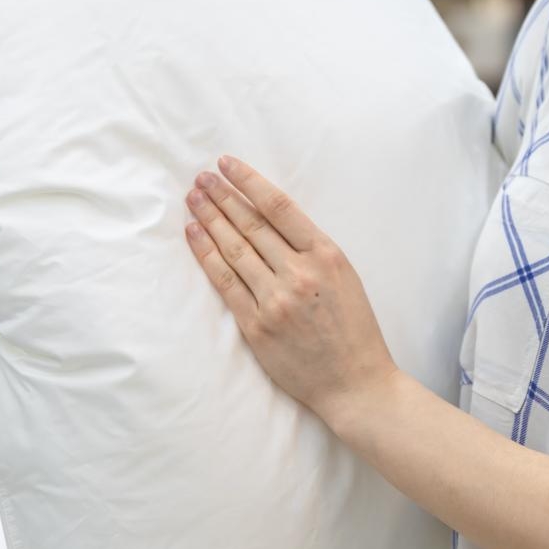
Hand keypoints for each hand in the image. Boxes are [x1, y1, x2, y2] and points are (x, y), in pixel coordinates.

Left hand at [183, 155, 399, 426]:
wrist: (355, 384)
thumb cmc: (354, 330)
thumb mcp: (346, 276)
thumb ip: (312, 249)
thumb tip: (271, 220)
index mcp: (326, 255)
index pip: (279, 207)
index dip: (248, 182)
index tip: (226, 164)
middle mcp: (299, 273)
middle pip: (250, 224)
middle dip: (222, 197)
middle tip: (200, 178)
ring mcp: (275, 300)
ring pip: (233, 249)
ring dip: (209, 220)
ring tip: (193, 199)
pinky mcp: (256, 326)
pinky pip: (224, 283)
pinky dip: (206, 256)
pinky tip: (194, 235)